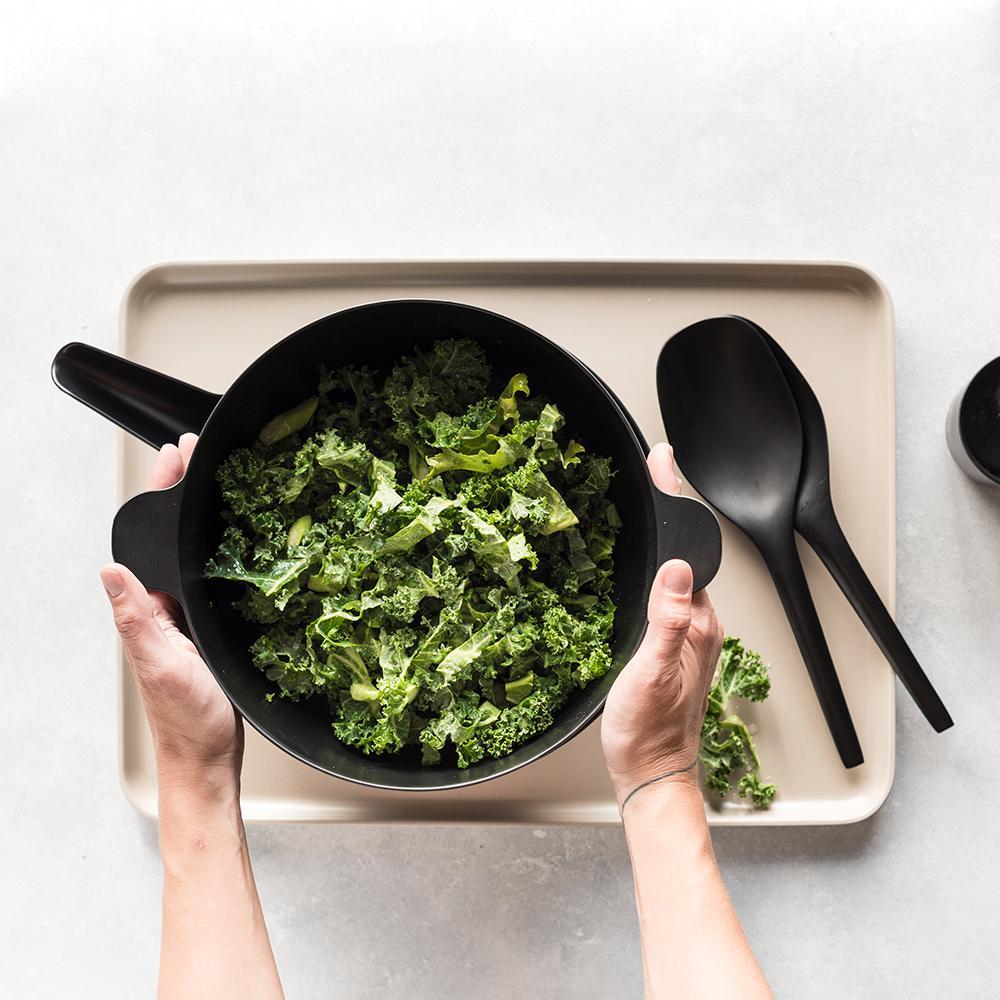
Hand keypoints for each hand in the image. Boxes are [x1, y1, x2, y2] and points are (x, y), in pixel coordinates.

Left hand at [99, 434, 242, 785]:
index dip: (162, 493)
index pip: (150, 538)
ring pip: (195, 557)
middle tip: (200, 453)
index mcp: (148, 609)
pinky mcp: (212, 631)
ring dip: (205, 518)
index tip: (176, 458)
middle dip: (182, 492)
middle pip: (171, 539)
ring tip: (219, 480)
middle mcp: (165, 609)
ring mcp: (189, 619)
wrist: (210, 758)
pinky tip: (245, 541)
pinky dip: (227, 551)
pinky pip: (216, 580)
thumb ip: (136, 618)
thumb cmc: (188, 720)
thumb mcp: (161, 665)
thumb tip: (109, 571)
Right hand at [601, 442, 723, 808]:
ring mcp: (687, 634)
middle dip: (672, 507)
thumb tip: (677, 569)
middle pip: (687, 553)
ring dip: (665, 536)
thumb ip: (668, 623)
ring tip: (649, 499)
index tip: (663, 464)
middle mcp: (699, 624)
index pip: (690, 550)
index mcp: (699, 624)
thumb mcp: (652, 675)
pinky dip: (657, 567)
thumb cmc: (648, 733)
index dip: (674, 502)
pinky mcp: (674, 645)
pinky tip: (645, 562)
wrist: (650, 774)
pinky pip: (668, 594)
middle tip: (654, 467)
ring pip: (678, 572)